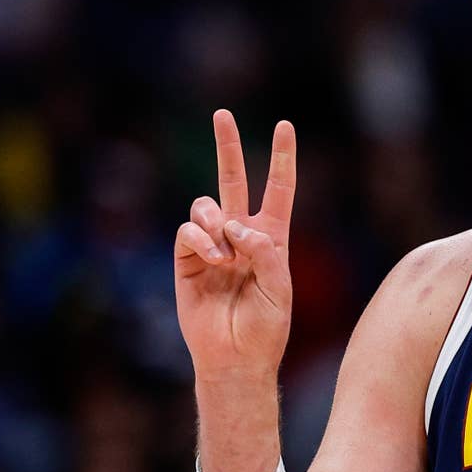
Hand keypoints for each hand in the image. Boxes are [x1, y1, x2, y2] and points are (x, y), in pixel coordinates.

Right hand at [174, 111, 296, 378]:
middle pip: (233, 180)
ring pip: (207, 205)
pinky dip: (201, 239)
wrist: (236, 357)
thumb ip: (266, 253)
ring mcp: (212, 246)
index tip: (284, 127)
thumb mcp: (280, 288)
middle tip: (222, 114)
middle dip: (227, 147)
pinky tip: (213, 259)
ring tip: (225, 255)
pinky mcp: (187, 259)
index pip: (278, 191)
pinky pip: (189, 231)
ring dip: (217, 222)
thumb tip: (237, 225)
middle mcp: (240, 236)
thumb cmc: (265, 328)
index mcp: (271, 239)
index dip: (282, 160)